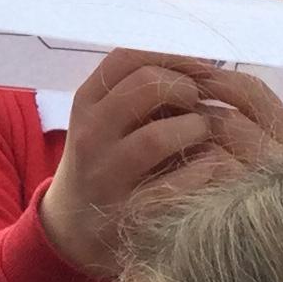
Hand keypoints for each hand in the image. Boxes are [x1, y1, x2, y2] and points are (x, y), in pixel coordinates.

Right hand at [39, 51, 282, 278]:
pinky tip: (210, 166)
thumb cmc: (106, 160)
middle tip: (197, 102)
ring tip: (202, 134)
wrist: (73, 226)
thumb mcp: (108, 119)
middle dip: (183, 87)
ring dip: (194, 129)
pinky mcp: (129, 210)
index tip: (199, 66)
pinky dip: (203, 169)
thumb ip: (142, 91)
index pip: (127, 58)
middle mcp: (91, 134)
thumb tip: (202, 63)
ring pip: (158, 136)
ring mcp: (106, 174)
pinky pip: (177, 182)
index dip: (171, 55)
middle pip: (144, 86)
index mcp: (87, 102)